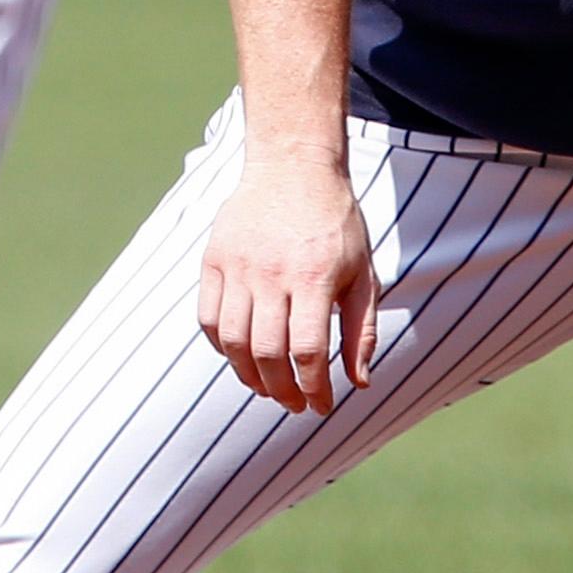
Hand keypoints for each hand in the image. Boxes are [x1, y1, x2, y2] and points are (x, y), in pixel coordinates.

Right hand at [197, 151, 375, 414]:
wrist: (293, 166)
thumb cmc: (336, 224)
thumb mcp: (363, 272)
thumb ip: (362, 329)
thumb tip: (360, 383)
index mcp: (315, 276)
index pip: (308, 351)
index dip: (314, 388)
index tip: (321, 406)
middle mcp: (272, 273)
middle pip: (268, 353)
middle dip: (283, 391)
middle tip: (295, 404)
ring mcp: (238, 266)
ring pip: (234, 341)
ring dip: (249, 376)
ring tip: (267, 388)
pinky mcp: (214, 260)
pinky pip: (209, 319)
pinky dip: (222, 348)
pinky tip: (242, 358)